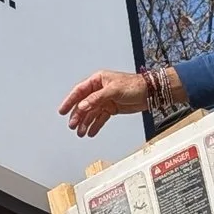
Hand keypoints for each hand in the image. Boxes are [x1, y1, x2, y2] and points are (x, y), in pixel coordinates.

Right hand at [59, 66, 182, 138]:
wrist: (151, 93)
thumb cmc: (134, 85)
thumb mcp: (114, 90)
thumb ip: (97, 98)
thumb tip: (83, 105)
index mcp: (98, 80)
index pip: (80, 91)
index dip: (70, 101)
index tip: (62, 111)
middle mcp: (99, 90)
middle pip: (84, 104)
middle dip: (78, 116)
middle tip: (73, 126)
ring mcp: (105, 100)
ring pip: (91, 113)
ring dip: (86, 123)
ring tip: (81, 133)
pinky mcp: (111, 108)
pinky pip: (100, 118)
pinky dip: (95, 125)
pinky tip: (91, 132)